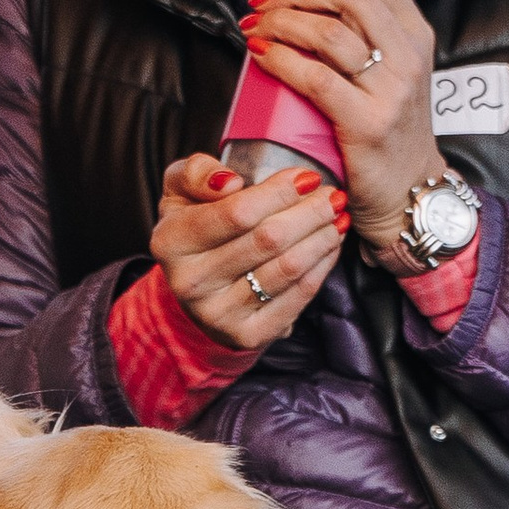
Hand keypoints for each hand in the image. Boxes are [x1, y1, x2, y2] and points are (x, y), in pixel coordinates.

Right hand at [151, 153, 346, 352]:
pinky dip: (322, 265)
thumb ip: (196, 173)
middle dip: (310, 212)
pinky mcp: (248, 335)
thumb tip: (231, 182)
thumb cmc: (196, 226)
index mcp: (171, 241)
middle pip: (269, 239)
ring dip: (322, 237)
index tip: (307, 177)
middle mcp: (190, 282)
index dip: (280, 192)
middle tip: (333, 196)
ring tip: (337, 216)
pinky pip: (299, 296)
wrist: (196, 287)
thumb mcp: (181, 190)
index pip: (237, 213)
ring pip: (288, 267)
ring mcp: (218, 314)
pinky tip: (330, 244)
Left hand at [242, 0, 442, 258]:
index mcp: (415, 33)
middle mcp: (409, 56)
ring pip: (328, 31)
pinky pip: (314, 78)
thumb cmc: (388, 127)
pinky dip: (279, 58)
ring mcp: (391, 90)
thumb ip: (368, 32)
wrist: (409, 190)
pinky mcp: (367, 123)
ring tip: (256, 25)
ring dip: (280, 19)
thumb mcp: (394, 70)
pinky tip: (260, 53)